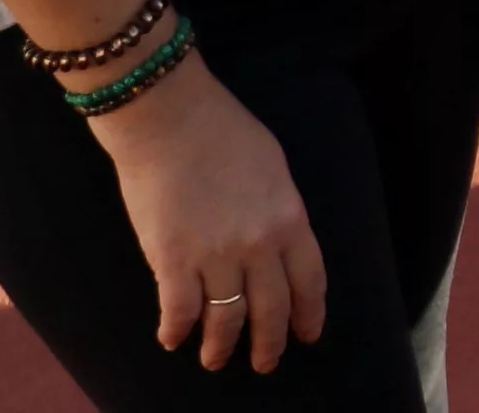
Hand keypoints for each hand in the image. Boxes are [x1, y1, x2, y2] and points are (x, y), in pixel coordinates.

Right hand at [94, 56, 326, 373]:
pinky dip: (176, 331)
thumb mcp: (273, 166)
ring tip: (215, 360)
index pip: (309, 280)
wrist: (169, 116)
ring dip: (221, 347)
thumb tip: (278, 244)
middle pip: (271, 310)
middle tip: (264, 363)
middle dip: (269, 343)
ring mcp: (216, 256)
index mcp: (290, 218)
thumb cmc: (222, 130)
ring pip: (226, 321)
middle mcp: (259, 245)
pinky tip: (173, 339)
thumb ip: (279, 210)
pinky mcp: (173, 261)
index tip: (307, 335)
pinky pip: (179, 312)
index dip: (309, 314)